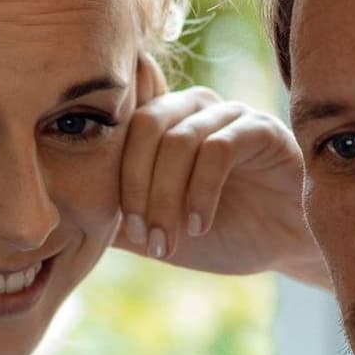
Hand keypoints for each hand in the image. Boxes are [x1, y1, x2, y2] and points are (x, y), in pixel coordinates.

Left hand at [117, 66, 328, 285]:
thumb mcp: (159, 229)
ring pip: (179, 140)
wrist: (287, 246)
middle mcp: (194, 108)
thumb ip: (117, 218)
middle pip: (145, 126)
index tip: (120, 227)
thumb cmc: (224, 232)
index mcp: (164, 123)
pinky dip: (202, 191)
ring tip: (170, 241)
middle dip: (136, 187)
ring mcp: (228, 114)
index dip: (113, 175)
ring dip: (167, 198)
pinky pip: (219, 148)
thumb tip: (66, 219)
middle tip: (144, 235)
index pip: (122, 126)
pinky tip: (202, 224)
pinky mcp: (262, 129)